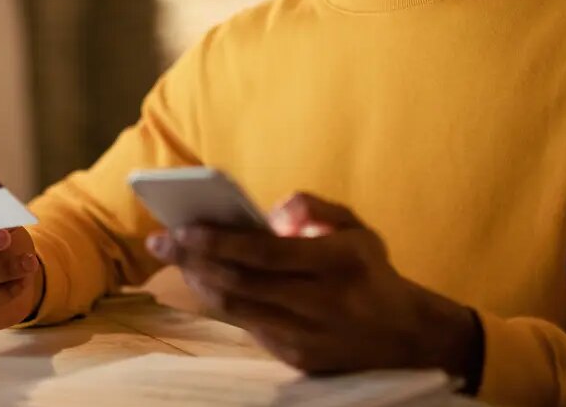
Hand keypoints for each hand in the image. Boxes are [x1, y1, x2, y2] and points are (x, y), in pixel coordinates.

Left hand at [145, 193, 479, 377]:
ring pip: (237, 309)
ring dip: (199, 281)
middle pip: (241, 282)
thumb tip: (273, 210)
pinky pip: (247, 326)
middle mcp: (323, 304)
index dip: (218, 241)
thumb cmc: (369, 270)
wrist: (407, 337)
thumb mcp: (355, 227)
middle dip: (194, 259)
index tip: (181, 227)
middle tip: (159, 240)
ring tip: (176, 257)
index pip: (265, 253)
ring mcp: (309, 337)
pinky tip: (202, 280)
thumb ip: (314, 207)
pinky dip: (219, 302)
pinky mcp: (298, 359)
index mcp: (340, 263)